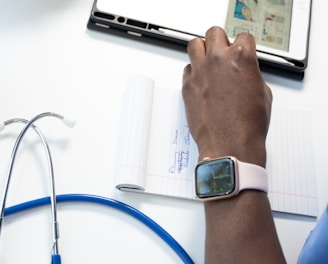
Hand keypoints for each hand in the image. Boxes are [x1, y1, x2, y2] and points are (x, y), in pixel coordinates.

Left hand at [182, 26, 271, 166]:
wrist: (229, 145)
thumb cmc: (247, 125)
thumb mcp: (262, 94)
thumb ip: (251, 75)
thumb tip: (245, 72)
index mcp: (241, 58)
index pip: (242, 36)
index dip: (243, 45)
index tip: (241, 51)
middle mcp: (218, 61)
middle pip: (214, 33)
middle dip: (220, 41)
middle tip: (222, 52)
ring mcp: (200, 73)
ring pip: (194, 45)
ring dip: (202, 50)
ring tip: (207, 62)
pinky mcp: (187, 86)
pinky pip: (186, 70)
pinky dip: (193, 72)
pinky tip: (200, 81)